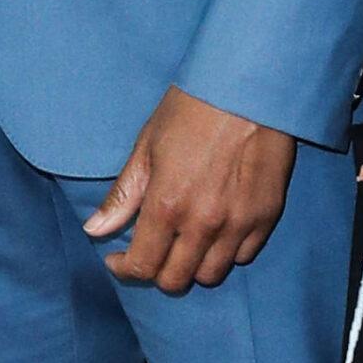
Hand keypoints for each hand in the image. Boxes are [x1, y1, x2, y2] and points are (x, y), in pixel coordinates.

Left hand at [83, 86, 296, 293]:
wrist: (249, 83)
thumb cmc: (194, 106)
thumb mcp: (148, 144)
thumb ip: (123, 194)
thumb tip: (95, 230)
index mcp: (167, 204)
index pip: (142, 266)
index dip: (125, 268)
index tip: (120, 258)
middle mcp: (203, 223)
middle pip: (175, 280)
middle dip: (158, 270)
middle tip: (155, 249)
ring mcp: (238, 222)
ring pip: (210, 275)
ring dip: (194, 265)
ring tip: (188, 241)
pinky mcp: (267, 215)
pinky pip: (244, 255)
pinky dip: (228, 251)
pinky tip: (219, 229)